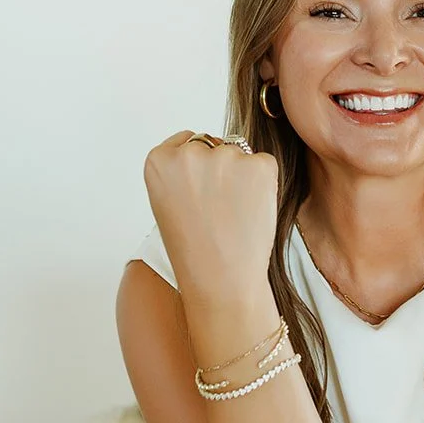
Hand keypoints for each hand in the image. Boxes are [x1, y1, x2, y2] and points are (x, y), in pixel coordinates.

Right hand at [142, 131, 277, 302]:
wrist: (221, 278)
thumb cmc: (195, 249)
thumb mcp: (168, 204)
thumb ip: (181, 172)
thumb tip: (208, 148)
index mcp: (158, 161)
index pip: (186, 143)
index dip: (198, 169)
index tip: (199, 194)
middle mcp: (188, 153)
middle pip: (213, 146)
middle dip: (221, 170)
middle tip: (220, 210)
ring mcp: (224, 156)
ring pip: (240, 155)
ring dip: (243, 177)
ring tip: (235, 215)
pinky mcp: (258, 165)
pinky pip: (264, 165)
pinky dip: (265, 184)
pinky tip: (252, 211)